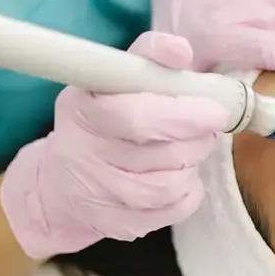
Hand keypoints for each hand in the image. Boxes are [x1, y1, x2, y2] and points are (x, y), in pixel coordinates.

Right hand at [0, 32, 228, 258]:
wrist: (59, 183)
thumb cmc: (100, 120)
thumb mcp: (112, 80)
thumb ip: (147, 58)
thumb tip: (180, 50)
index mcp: (82, 111)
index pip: (134, 115)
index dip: (182, 114)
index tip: (215, 111)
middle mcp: (84, 154)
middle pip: (161, 153)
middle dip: (198, 138)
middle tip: (208, 125)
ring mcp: (99, 194)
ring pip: (170, 185)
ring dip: (193, 164)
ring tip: (191, 149)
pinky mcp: (119, 224)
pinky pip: (174, 209)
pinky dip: (190, 191)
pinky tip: (182, 176)